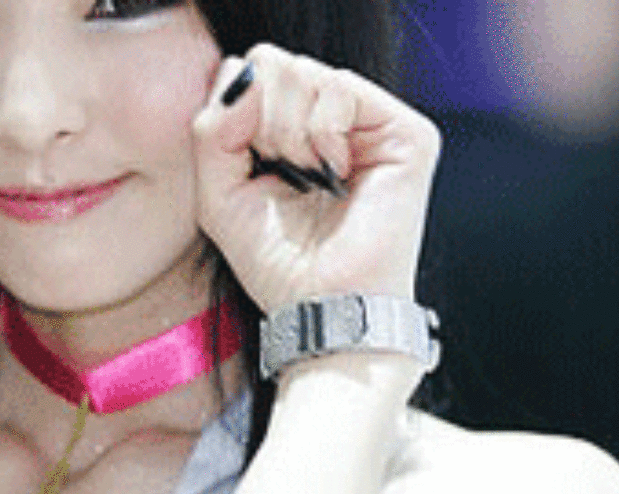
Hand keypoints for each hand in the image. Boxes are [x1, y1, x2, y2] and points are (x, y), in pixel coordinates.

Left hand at [193, 44, 440, 313]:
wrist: (321, 306)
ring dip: (287, 130)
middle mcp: (331, 118)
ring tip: (307, 177)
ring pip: (303, 70)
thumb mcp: (216, 192)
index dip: (232, 110)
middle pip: (272, 62)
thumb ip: (212, 128)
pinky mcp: (406, 132)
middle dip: (259, 121)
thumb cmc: (275, 261)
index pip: (249, 72)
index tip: (244, 163)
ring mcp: (371, 122)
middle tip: (279, 171)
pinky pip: (340, 86)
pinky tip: (333, 172)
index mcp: (289, 127)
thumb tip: (244, 75)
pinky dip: (321, 132)